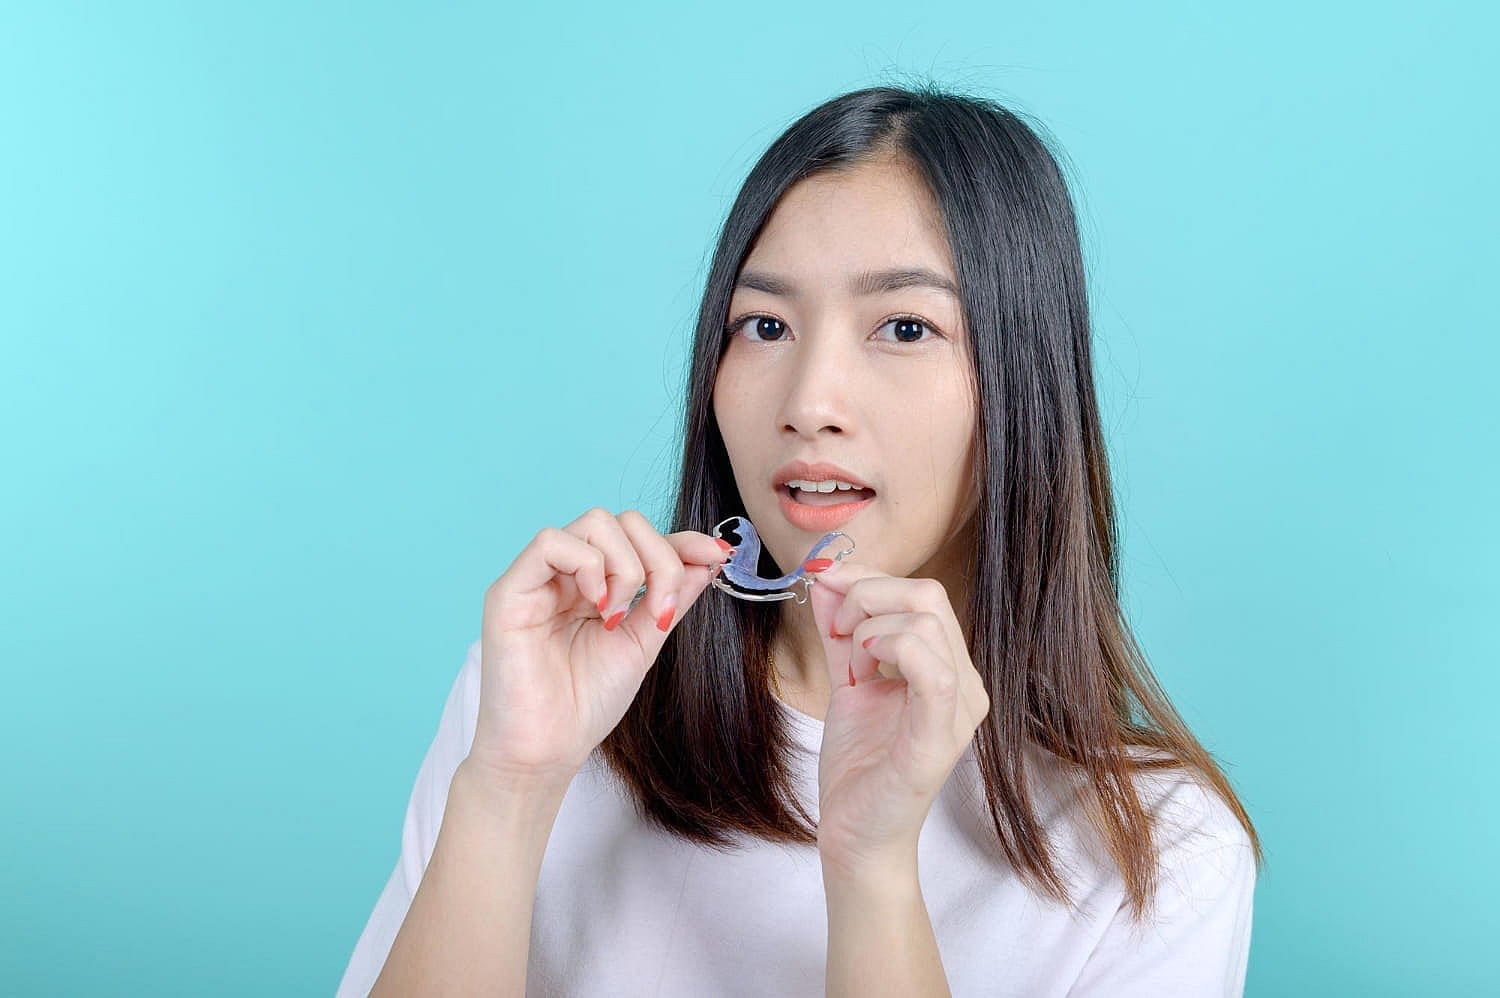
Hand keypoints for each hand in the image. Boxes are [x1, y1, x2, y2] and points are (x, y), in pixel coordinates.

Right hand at [468, 507, 731, 790]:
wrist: (548, 751)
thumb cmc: (586, 704)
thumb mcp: (644, 641)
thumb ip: (670, 596)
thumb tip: (709, 556)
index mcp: (594, 584)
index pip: (638, 538)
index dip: (680, 540)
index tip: (716, 554)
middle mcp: (564, 574)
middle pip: (620, 521)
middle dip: (657, 559)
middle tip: (660, 611)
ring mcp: (536, 579)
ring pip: (593, 522)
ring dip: (625, 566)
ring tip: (618, 616)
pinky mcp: (509, 591)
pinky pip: (550, 542)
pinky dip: (588, 566)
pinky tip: (598, 606)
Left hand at [807, 561, 990, 873]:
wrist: (856, 834)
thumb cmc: (859, 764)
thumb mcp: (847, 680)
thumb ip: (840, 631)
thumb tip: (826, 576)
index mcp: (948, 669)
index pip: (924, 595)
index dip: (869, 579)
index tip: (826, 587)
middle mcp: (964, 685)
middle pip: (929, 597)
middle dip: (868, 596)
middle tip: (836, 630)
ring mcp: (957, 711)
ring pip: (925, 622)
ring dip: (869, 629)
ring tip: (851, 667)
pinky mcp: (938, 737)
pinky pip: (932, 670)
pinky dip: (891, 650)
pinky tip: (864, 669)